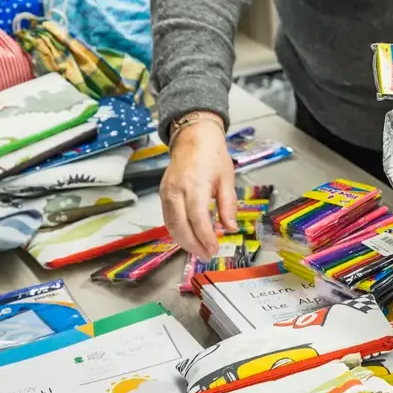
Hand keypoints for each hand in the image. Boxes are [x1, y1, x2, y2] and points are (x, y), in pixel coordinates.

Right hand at [160, 117, 236, 260]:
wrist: (193, 136)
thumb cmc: (214, 155)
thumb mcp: (227, 178)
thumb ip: (228, 205)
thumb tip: (230, 228)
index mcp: (195, 185)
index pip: (197, 218)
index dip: (205, 237)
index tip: (215, 250)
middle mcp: (176, 190)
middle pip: (180, 226)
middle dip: (193, 245)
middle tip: (207, 256)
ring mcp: (166, 192)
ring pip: (171, 224)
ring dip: (184, 241)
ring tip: (199, 251)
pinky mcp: (162, 193)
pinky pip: (168, 217)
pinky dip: (177, 231)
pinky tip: (189, 237)